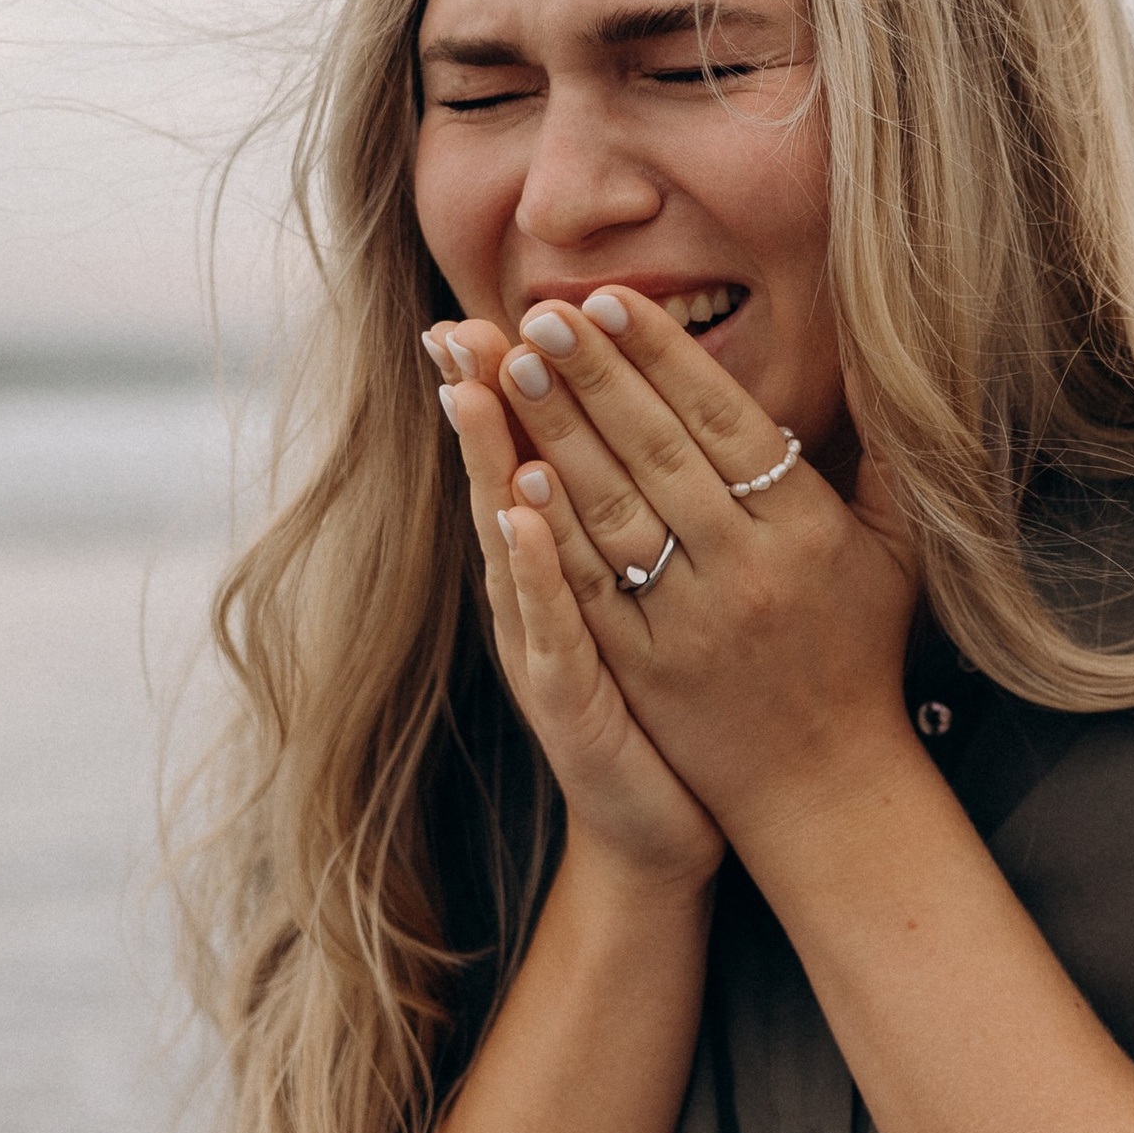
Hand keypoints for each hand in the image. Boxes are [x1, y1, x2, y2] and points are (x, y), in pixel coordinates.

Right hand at [431, 322, 724, 893]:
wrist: (663, 824)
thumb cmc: (676, 704)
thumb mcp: (662, 600)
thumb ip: (659, 520)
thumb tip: (674, 433)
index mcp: (570, 563)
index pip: (539, 456)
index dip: (516, 389)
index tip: (500, 308)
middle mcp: (541, 595)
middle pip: (507, 479)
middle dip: (485, 400)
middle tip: (457, 320)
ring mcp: (545, 643)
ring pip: (510, 538)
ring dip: (492, 463)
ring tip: (472, 387)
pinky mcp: (565, 696)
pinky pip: (546, 620)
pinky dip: (530, 566)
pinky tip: (521, 513)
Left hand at [482, 287, 920, 853]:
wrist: (827, 783)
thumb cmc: (860, 650)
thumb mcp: (895, 549)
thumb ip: (886, 457)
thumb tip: (879, 358)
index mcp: (805, 529)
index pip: (725, 422)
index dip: (664, 357)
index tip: (611, 299)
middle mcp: (748, 569)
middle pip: (659, 453)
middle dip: (596, 377)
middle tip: (542, 314)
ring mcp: (692, 622)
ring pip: (615, 510)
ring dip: (559, 437)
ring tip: (513, 370)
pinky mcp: (645, 671)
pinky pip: (593, 589)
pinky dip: (551, 534)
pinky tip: (512, 479)